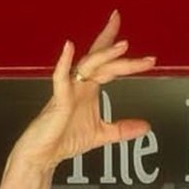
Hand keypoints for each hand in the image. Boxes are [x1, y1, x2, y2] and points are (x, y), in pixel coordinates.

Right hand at [9, 10, 155, 171]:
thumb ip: (123, 129)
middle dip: (114, 45)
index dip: (121, 54)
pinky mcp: (58, 100)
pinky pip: (61, 78)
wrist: (43, 154)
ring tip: (121, 46)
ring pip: (88, 66)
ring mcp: (68, 90)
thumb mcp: (102, 134)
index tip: (141, 51)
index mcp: (89, 89)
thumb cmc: (63, 139)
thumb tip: (144, 126)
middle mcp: (79, 85)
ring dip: (104, 55)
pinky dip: (64, 62)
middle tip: (127, 34)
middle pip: (100, 59)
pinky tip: (70, 49)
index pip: (108, 65)